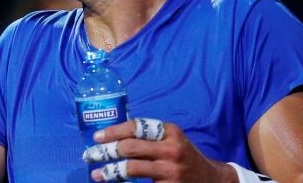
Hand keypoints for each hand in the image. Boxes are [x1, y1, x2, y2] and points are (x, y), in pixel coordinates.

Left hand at [84, 118, 235, 182]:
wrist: (211, 180)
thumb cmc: (184, 156)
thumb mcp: (172, 139)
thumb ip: (149, 135)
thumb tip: (112, 135)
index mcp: (170, 132)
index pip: (136, 126)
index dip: (113, 131)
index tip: (97, 137)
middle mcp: (170, 150)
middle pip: (130, 147)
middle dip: (106, 151)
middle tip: (91, 154)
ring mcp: (170, 171)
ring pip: (131, 169)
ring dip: (110, 171)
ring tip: (97, 174)